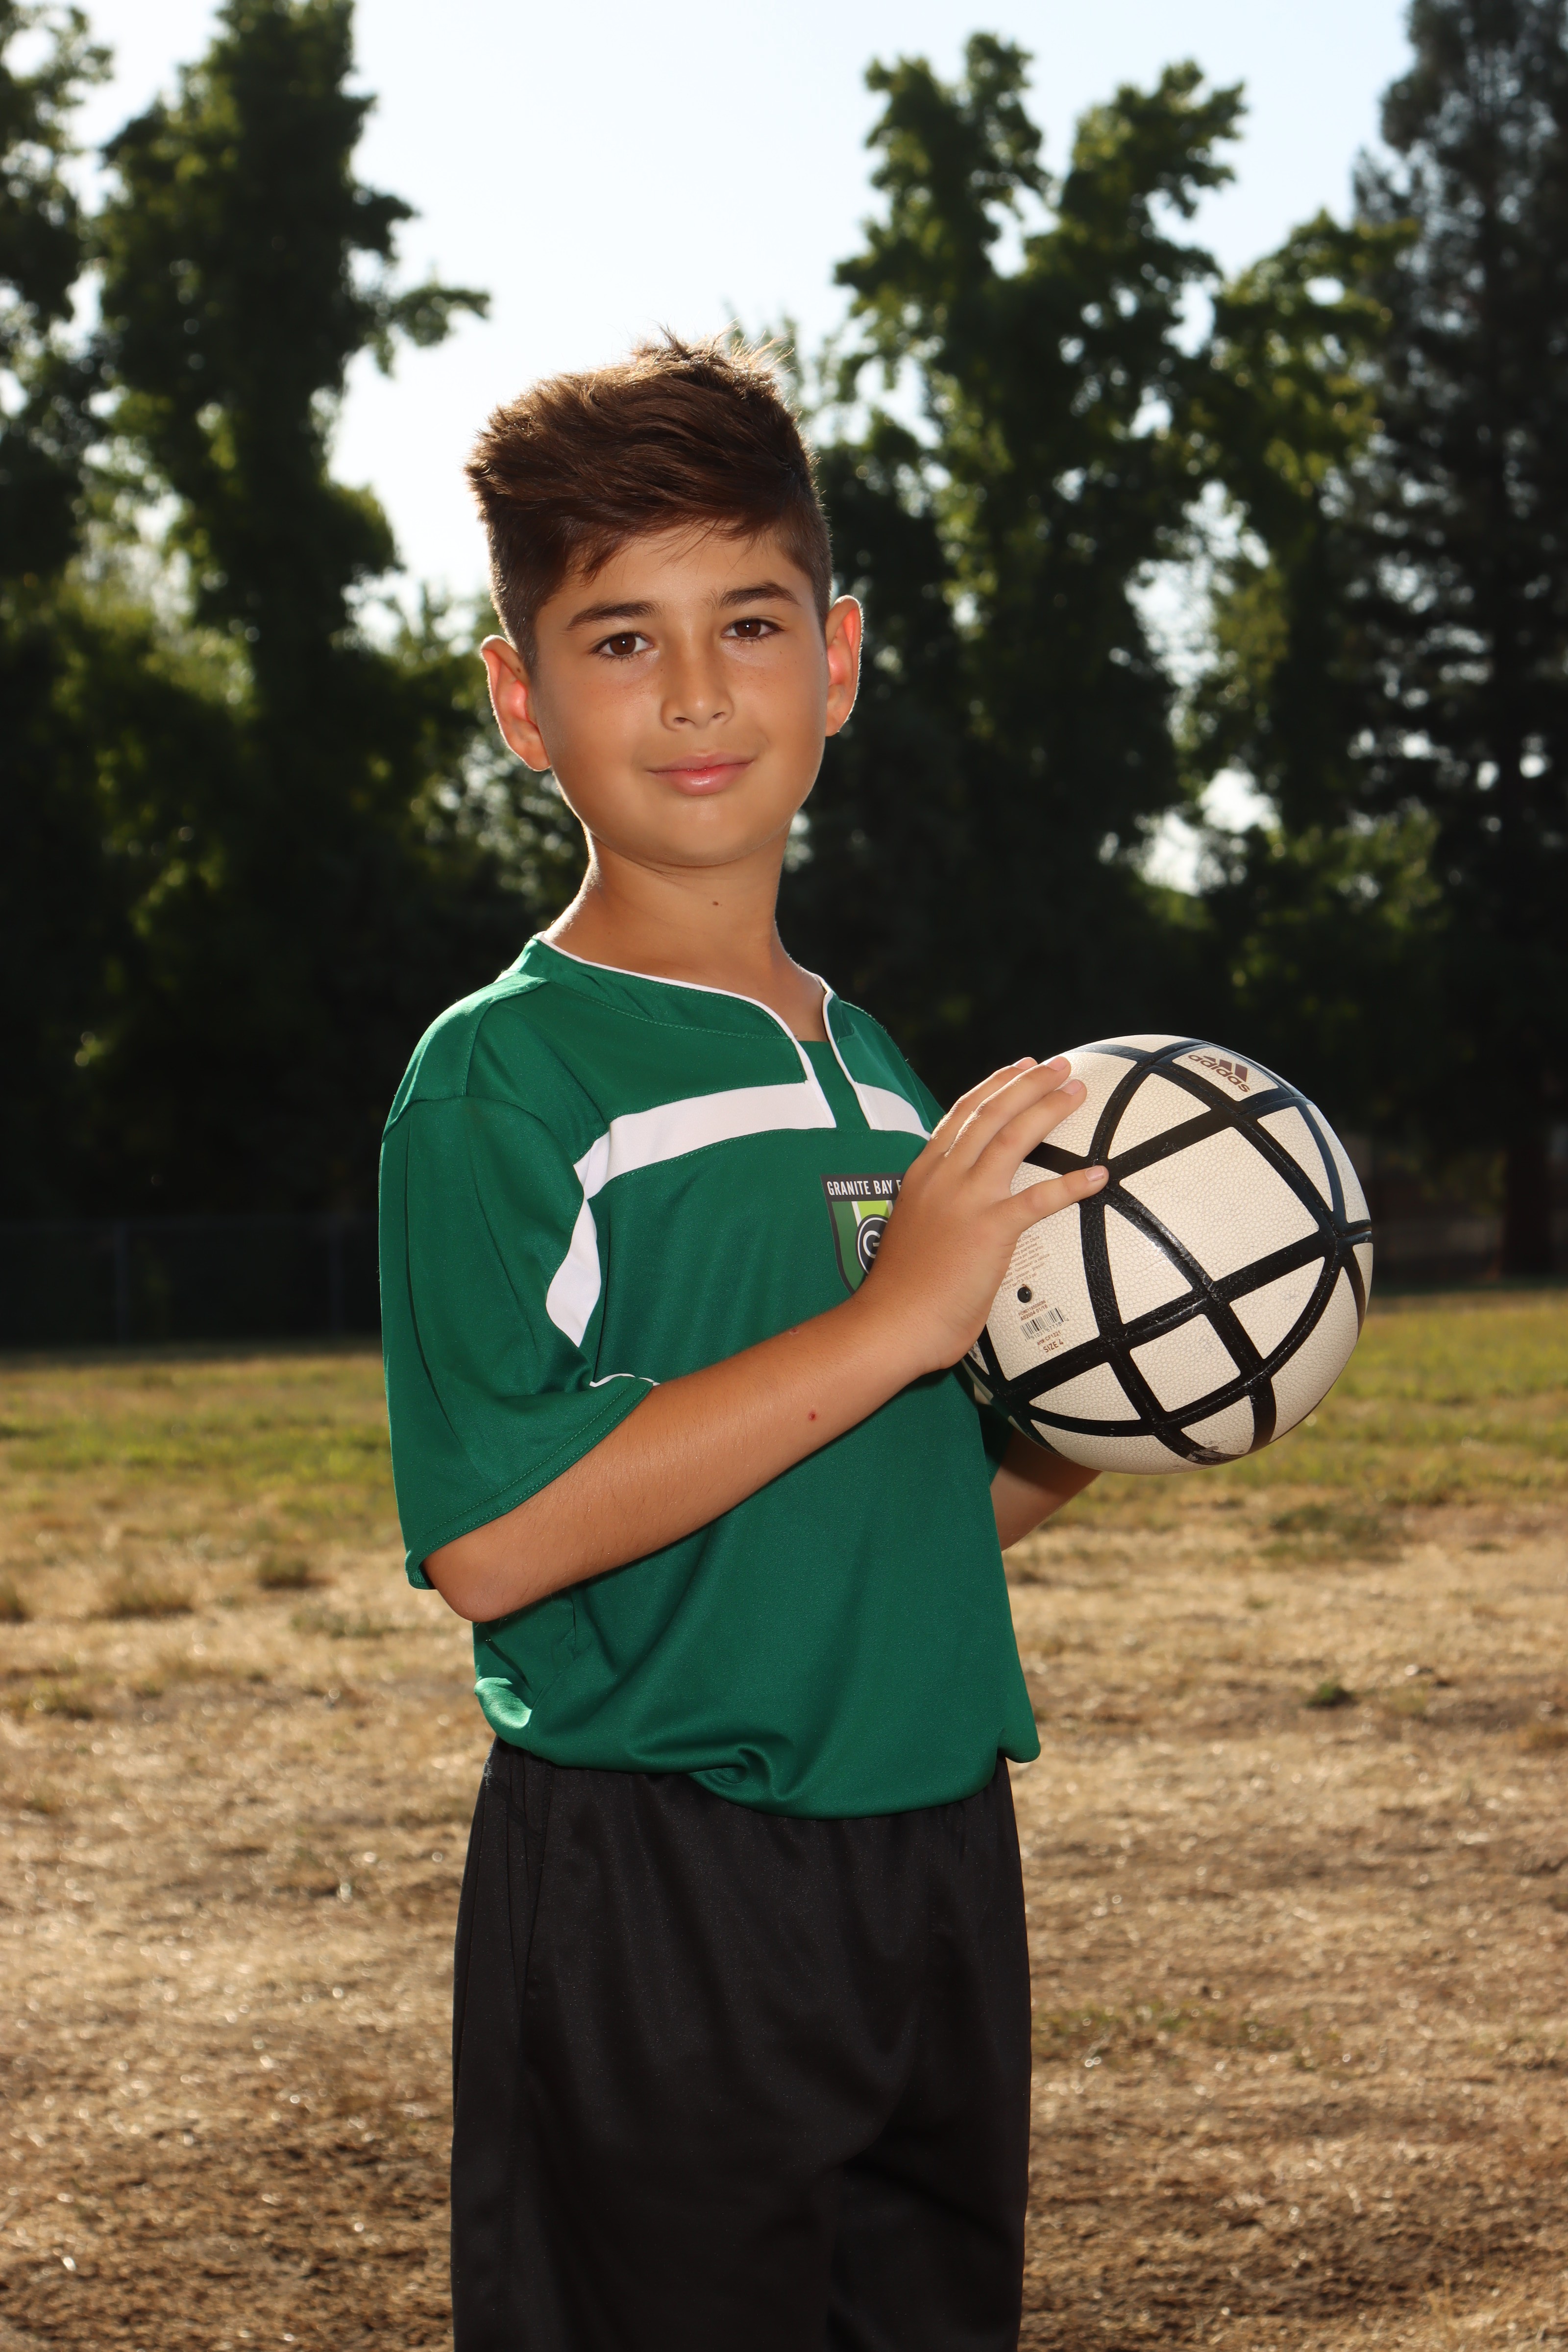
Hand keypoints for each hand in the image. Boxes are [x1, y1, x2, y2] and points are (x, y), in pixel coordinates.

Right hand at [854, 1057, 1106, 1376]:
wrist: (890, 1323)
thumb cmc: (903, 1293)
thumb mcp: (915, 1232)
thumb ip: (939, 1211)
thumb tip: (963, 1213)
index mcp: (923, 1174)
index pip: (960, 1114)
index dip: (993, 1086)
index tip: (1019, 1066)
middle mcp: (943, 1177)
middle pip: (990, 1113)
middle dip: (1028, 1083)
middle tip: (1060, 1066)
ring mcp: (965, 1200)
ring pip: (1012, 1138)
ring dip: (1048, 1110)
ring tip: (1077, 1092)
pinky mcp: (988, 1230)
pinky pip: (1039, 1199)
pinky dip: (1072, 1184)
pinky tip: (1100, 1175)